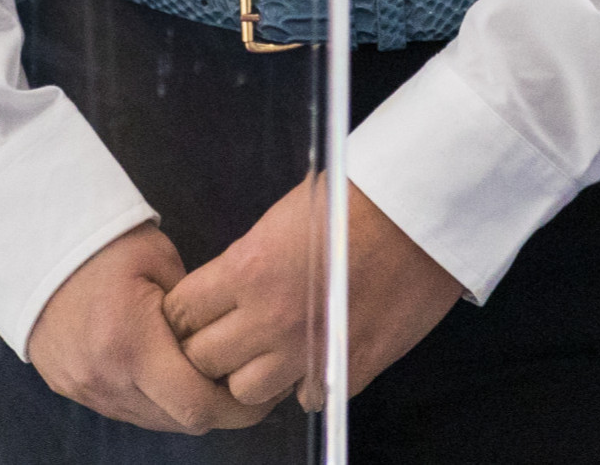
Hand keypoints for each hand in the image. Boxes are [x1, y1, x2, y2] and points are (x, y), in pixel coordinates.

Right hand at [28, 226, 271, 434]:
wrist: (34, 244)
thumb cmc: (104, 245)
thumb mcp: (161, 261)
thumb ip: (196, 311)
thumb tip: (227, 344)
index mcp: (133, 344)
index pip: (198, 406)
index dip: (237, 408)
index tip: (259, 392)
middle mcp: (107, 378)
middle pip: (179, 421)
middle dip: (214, 408)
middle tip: (237, 381)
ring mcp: (86, 389)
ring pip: (153, 421)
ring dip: (180, 405)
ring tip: (197, 371)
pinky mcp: (71, 388)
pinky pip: (125, 409)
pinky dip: (150, 399)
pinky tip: (159, 369)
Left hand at [163, 176, 463, 412]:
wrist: (419, 214)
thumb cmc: (353, 201)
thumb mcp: (279, 219)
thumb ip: (245, 263)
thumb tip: (225, 291)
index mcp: (245, 271)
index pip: (180, 315)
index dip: (183, 316)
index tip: (194, 314)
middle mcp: (268, 318)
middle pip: (203, 361)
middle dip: (209, 349)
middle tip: (227, 335)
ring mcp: (307, 351)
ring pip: (246, 392)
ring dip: (252, 374)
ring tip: (268, 351)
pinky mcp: (346, 371)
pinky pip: (304, 398)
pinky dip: (304, 384)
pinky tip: (313, 357)